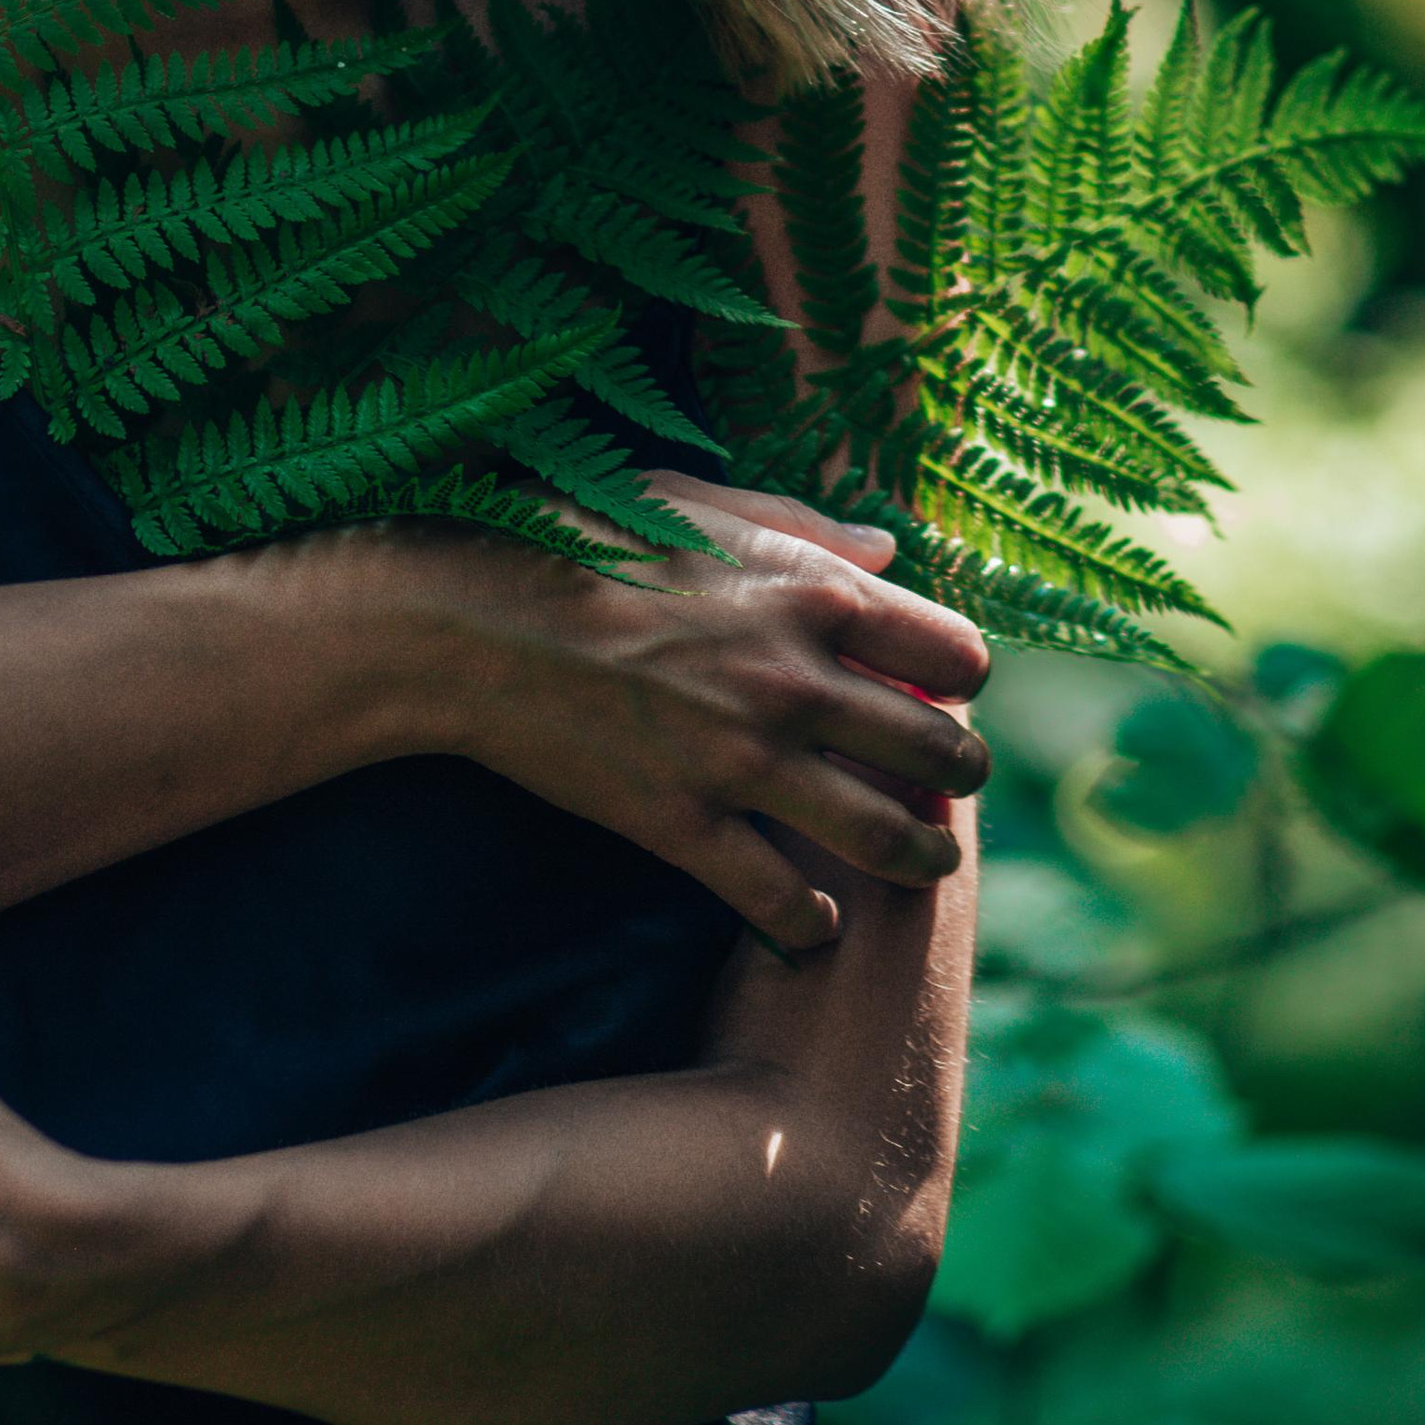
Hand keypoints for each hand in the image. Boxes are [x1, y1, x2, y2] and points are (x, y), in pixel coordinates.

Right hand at [386, 475, 989, 952]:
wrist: (462, 617)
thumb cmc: (569, 534)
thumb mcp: (691, 500)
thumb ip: (800, 528)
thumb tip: (889, 549)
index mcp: (807, 592)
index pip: (952, 650)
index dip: (960, 676)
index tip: (942, 689)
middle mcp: (794, 680)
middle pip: (942, 751)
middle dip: (962, 775)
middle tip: (952, 787)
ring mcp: (741, 759)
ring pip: (885, 836)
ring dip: (920, 857)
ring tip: (925, 864)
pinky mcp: (683, 823)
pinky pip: (781, 899)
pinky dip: (811, 922)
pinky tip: (815, 924)